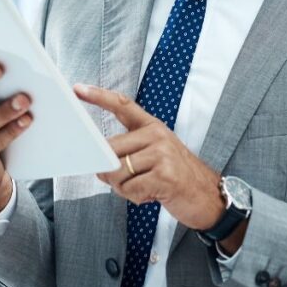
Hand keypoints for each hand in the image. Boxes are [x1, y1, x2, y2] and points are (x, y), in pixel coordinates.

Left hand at [72, 83, 224, 230]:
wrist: (209, 197)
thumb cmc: (176, 177)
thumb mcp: (155, 155)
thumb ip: (127, 152)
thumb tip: (99, 165)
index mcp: (152, 126)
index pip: (122, 105)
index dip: (98, 96)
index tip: (77, 89)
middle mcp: (157, 135)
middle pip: (111, 149)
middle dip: (110, 171)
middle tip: (129, 181)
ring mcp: (162, 154)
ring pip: (118, 172)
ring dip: (124, 188)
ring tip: (144, 188)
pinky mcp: (165, 175)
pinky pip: (130, 188)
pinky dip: (135, 197)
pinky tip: (152, 195)